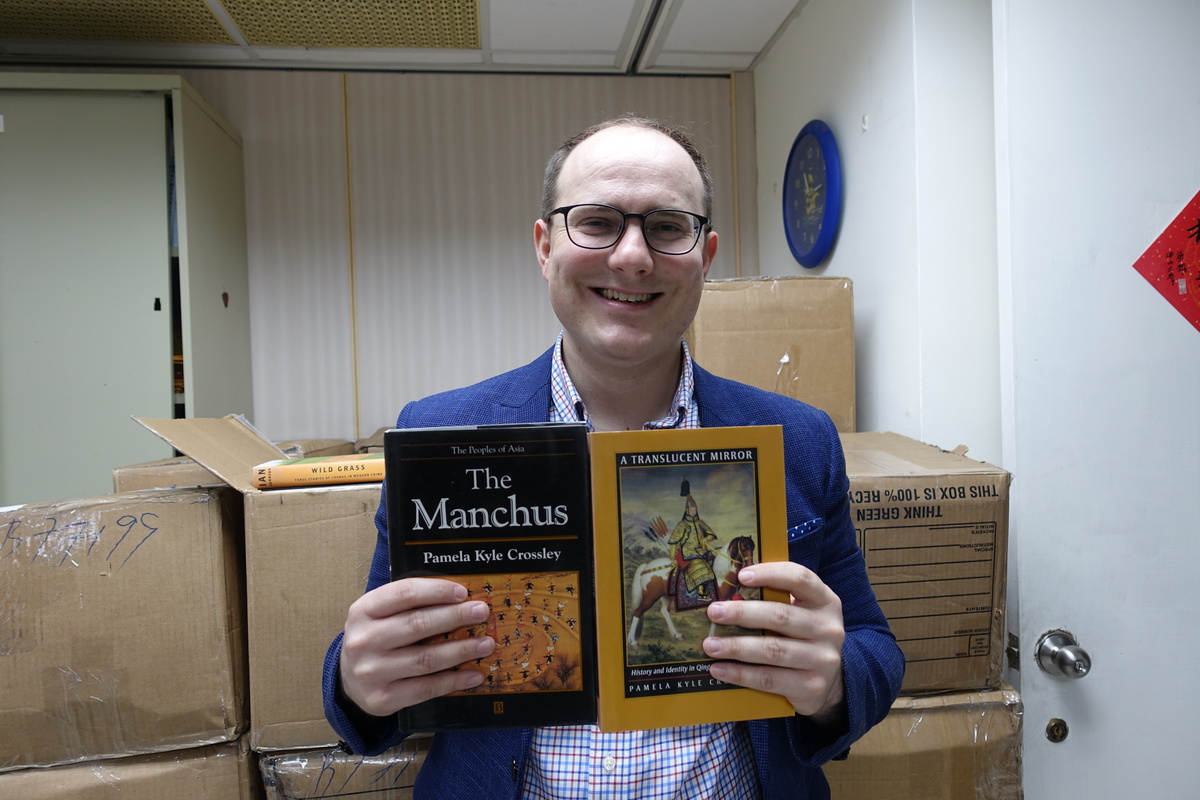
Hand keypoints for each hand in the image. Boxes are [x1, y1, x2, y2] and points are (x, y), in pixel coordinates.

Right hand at [339, 577, 495, 716]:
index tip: (463, 592)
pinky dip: (454, 680)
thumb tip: (460, 598)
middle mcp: (364, 640)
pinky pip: (426, 688)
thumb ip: (410, 604)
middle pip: (418, 624)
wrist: (349, 681)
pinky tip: (474, 674)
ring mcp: (372, 672)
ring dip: (462, 650)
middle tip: (481, 613)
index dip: (437, 591)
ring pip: (426, 658)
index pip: (404, 594)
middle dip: (455, 617)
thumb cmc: (376, 639)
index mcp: (363, 611)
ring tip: (486, 644)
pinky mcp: (383, 698)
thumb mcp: (380, 615)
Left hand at [702, 561, 846, 725]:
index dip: (771, 574)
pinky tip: (719, 669)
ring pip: (772, 650)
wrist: (829, 682)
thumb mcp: (801, 613)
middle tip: (714, 613)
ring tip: (710, 645)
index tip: (741, 576)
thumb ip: (776, 599)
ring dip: (736, 646)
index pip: (800, 579)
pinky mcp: (812, 687)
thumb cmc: (803, 637)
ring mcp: (822, 659)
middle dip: (742, 613)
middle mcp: (829, 629)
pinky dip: (740, 673)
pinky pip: (769, 678)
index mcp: (825, 601)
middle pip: (780, 616)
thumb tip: (727, 593)